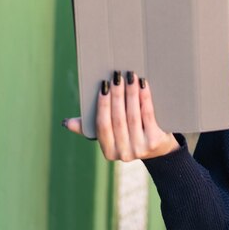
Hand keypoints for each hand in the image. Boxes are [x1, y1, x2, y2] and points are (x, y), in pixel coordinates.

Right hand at [63, 71, 179, 160]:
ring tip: (130, 77)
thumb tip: (67, 123)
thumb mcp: (112, 135)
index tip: (103, 86)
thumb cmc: (131, 135)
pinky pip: (148, 115)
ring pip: (133, 115)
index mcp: (108, 151)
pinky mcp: (155, 141)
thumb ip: (90, 128)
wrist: (162, 148)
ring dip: (131, 93)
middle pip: (118, 118)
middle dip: (117, 95)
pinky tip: (143, 85)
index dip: (102, 105)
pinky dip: (145, 98)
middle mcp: (123, 153)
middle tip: (117, 76)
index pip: (102, 125)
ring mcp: (140, 149)